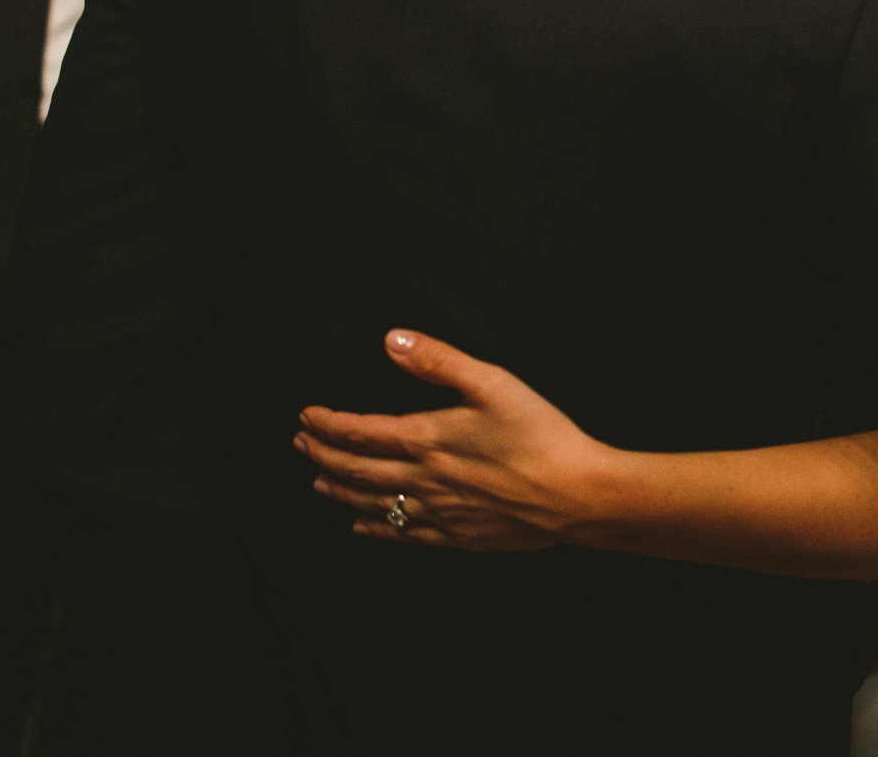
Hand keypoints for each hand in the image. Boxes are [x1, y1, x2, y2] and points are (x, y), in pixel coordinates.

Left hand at [294, 330, 615, 550]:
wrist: (576, 495)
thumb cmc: (540, 435)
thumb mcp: (493, 382)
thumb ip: (438, 360)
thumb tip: (391, 340)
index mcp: (428, 439)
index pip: (361, 433)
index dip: (328, 424)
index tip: (306, 416)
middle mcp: (425, 480)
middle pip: (358, 470)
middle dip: (324, 455)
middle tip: (300, 444)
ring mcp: (441, 512)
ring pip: (375, 504)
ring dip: (341, 492)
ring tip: (318, 481)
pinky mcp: (460, 535)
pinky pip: (405, 534)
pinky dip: (378, 529)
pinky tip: (365, 526)